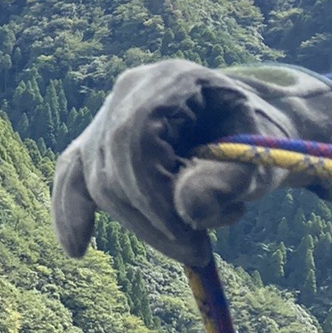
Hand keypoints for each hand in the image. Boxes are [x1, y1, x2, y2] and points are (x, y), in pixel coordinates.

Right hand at [50, 60, 331, 264]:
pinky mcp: (96, 144)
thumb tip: (186, 209)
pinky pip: (72, 176)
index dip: (152, 191)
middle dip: (150, 218)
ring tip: (191, 239)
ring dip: (140, 224)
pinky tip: (76, 247)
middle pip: (113, 164)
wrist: (247, 128)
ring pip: (98, 181)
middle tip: (198, 251)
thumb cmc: (255, 139)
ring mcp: (107, 116)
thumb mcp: (260, 154)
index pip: (135, 136)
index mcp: (171, 81)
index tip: (189, 233)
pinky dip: (71, 211)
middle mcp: (128, 92)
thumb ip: (229, 178)